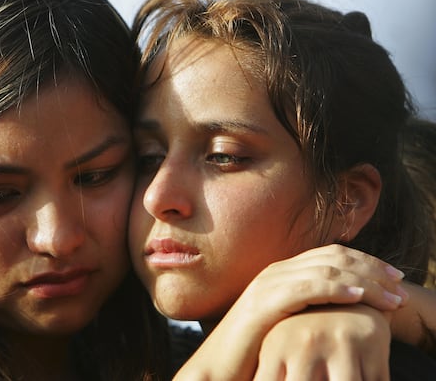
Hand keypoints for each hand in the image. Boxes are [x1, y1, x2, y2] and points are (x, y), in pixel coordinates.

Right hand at [174, 244, 405, 380]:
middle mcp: (276, 271)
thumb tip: (342, 305)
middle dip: (372, 269)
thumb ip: (308, 306)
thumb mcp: (287, 321)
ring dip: (365, 281)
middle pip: (334, 257)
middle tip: (400, 285)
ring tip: (391, 296)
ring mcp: (269, 284)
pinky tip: (359, 297)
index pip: (332, 254)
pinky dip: (337, 289)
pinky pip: (308, 288)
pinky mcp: (265, 302)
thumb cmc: (256, 349)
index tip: (393, 277)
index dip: (366, 261)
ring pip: (327, 270)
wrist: (220, 366)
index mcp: (283, 272)